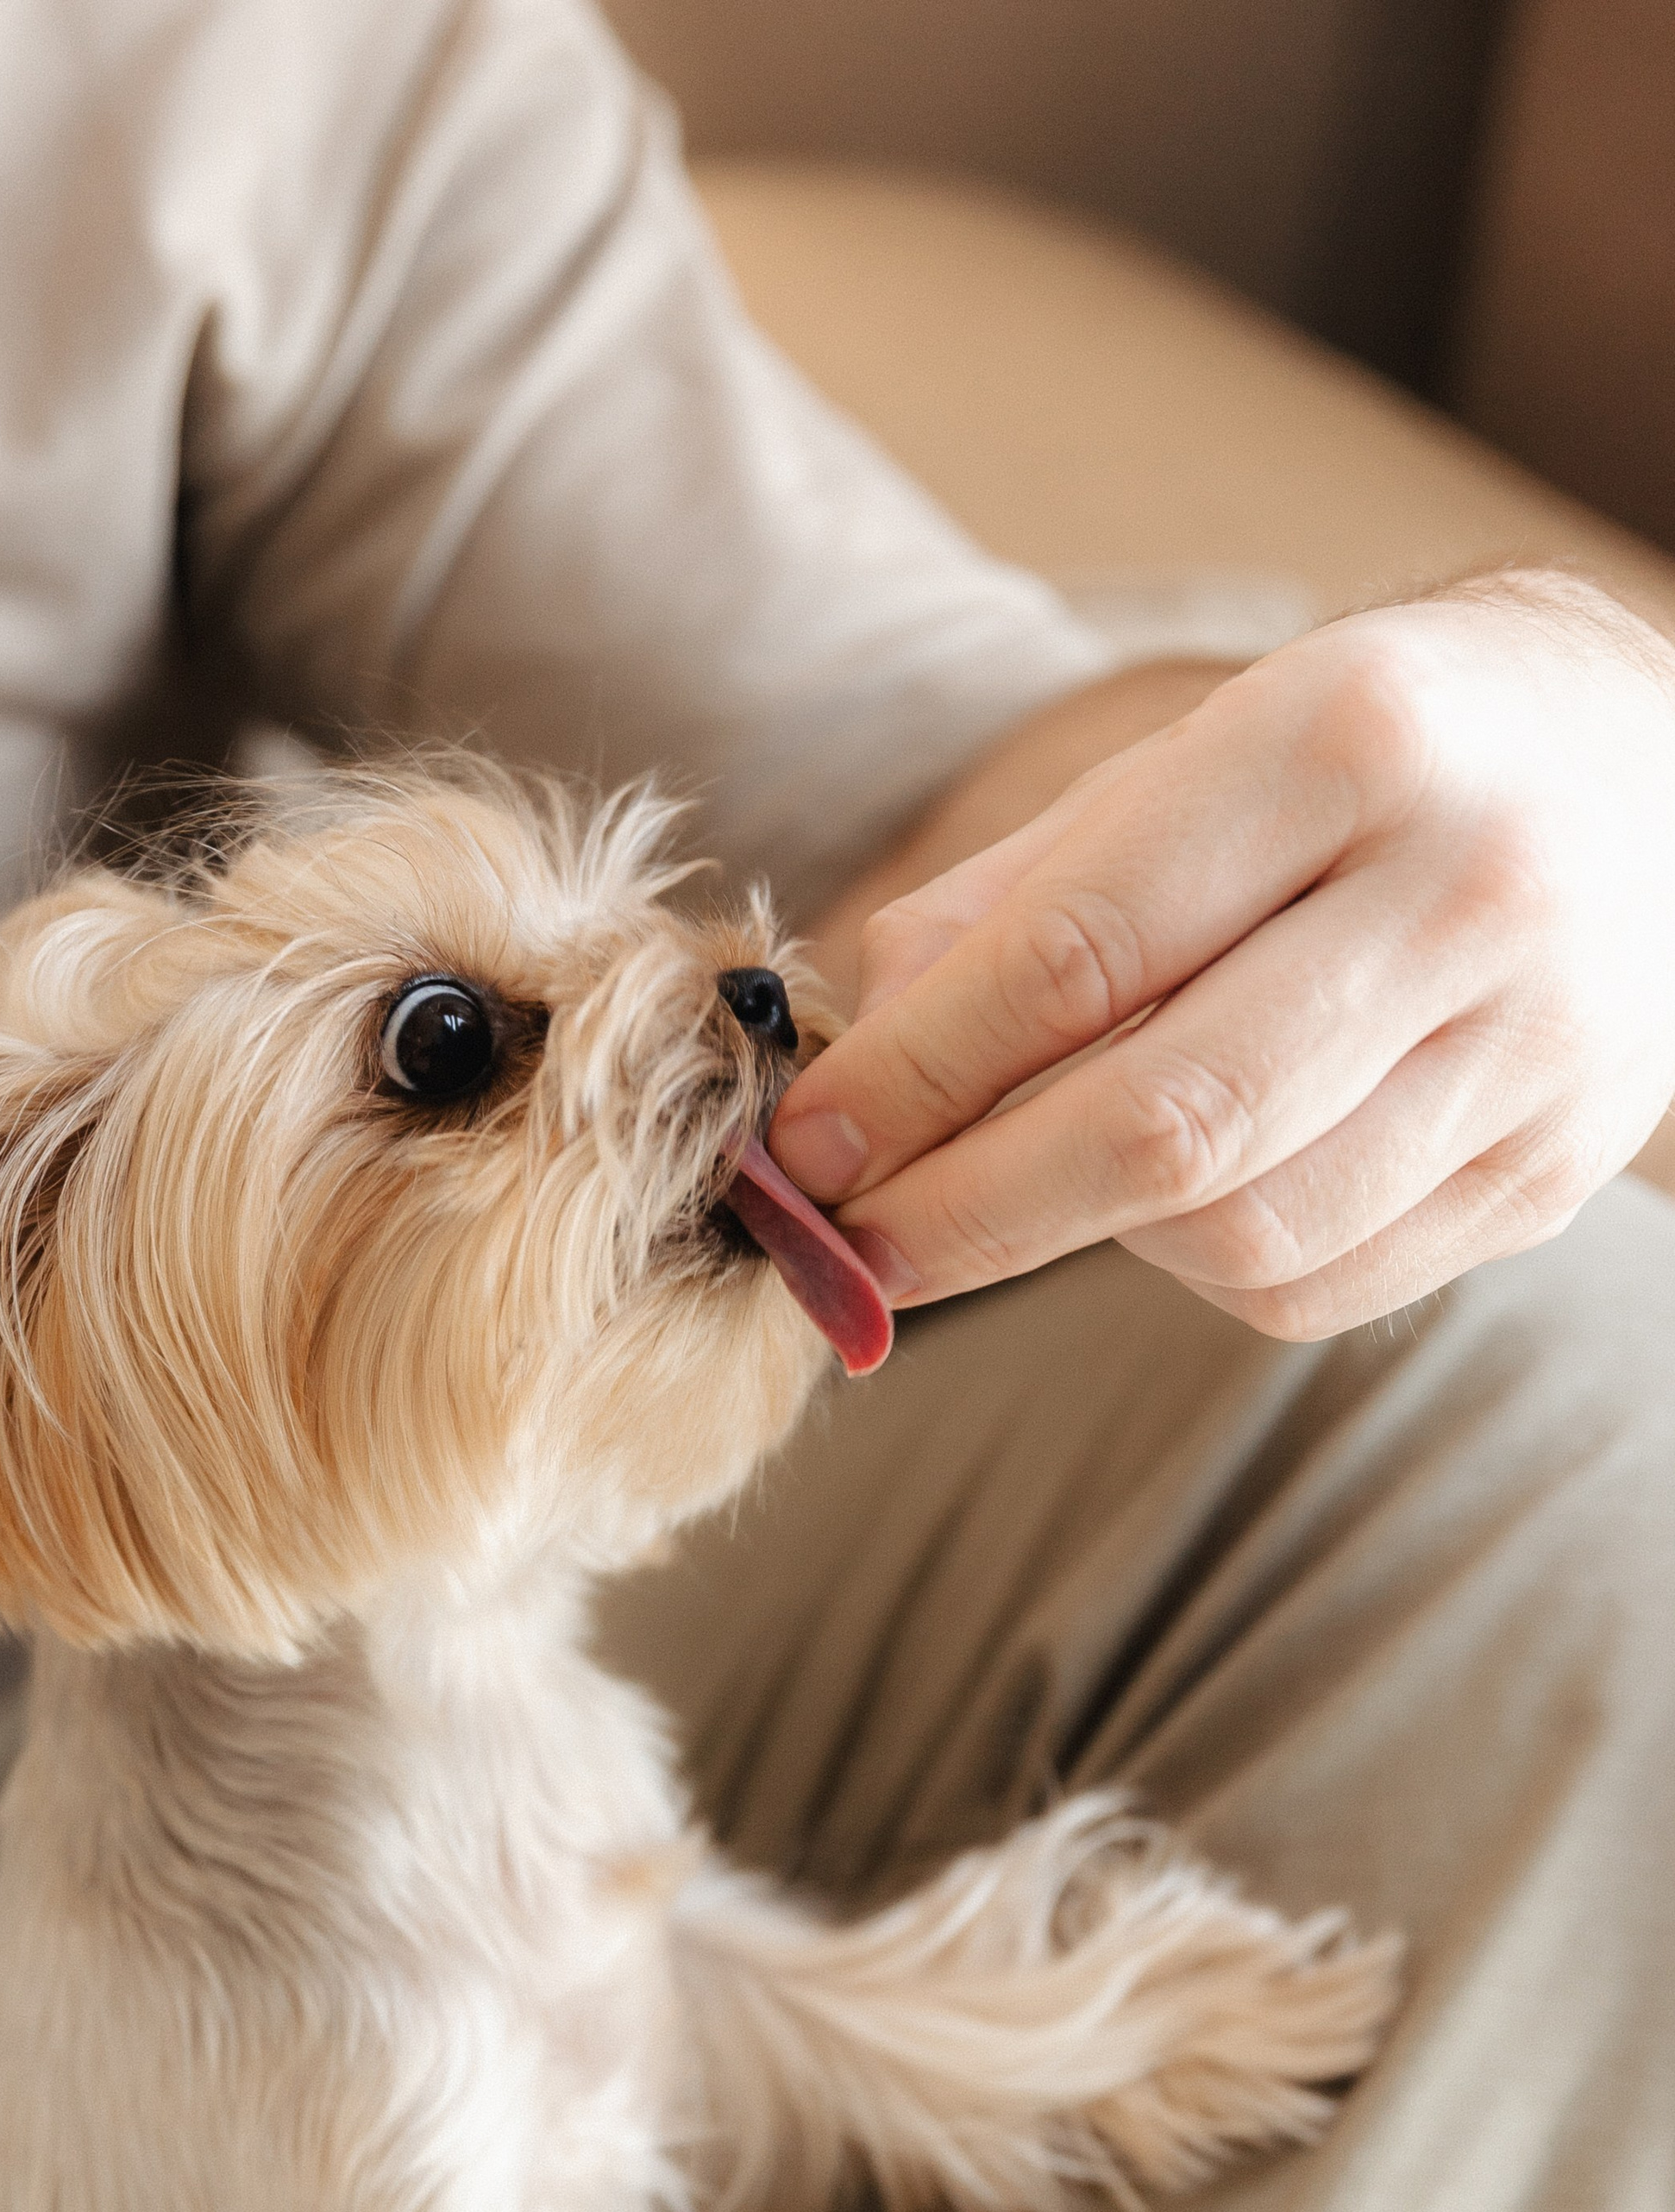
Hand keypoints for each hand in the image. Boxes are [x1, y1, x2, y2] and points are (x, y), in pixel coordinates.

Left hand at [776, 574, 1674, 1337]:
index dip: (919, 1077)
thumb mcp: (1193, 757)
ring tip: (1026, 1188)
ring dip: (1087, 1240)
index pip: (1081, 953)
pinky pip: (1315, 1284)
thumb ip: (1018, 894)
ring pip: (1240, 1232)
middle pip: (1166, 1124)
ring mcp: (1533, 1049)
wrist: (1650, 769)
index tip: (807, 1147)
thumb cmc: (1365, 759)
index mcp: (1351, 741)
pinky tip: (1169, 1201)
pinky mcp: (1552, 1172)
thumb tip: (860, 1048)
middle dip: (970, 1208)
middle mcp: (1468, 892)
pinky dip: (1196, 1268)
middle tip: (851, 1246)